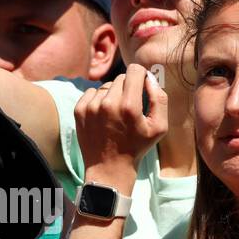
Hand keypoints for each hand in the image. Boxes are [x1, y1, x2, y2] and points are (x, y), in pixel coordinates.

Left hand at [73, 65, 167, 191]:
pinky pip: (91, 92)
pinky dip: (98, 100)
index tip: (141, 85)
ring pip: (106, 86)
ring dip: (113, 95)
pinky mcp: (79, 110)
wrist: (109, 168)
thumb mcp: (159, 127)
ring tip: (116, 114)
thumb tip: (149, 78)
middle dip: (128, 87)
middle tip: (129, 106)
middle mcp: (108, 104)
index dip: (141, 75)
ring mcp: (91, 107)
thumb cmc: (137, 147)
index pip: (134, 70)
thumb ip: (159, 98)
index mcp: (129, 106)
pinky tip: (103, 116)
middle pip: (121, 78)